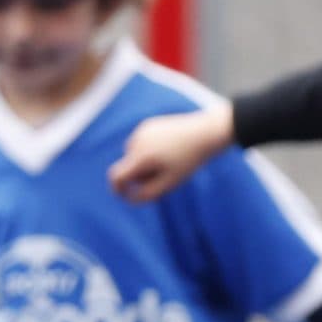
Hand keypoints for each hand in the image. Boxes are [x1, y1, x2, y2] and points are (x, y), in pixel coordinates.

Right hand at [106, 103, 233, 202]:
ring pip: (134, 156)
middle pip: (128, 167)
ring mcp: (141, 131)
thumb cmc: (189, 161)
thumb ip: (147, 194)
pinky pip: (140, 144)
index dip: (117, 188)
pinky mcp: (147, 125)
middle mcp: (137, 142)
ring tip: (168, 159)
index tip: (125, 196)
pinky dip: (149, 150)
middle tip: (164, 175)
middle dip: (140, 175)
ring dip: (145, 163)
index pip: (116, 176)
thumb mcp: (169, 183)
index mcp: (142, 157)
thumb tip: (129, 197)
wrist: (206, 133)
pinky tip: (168, 148)